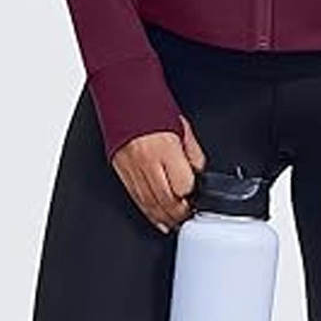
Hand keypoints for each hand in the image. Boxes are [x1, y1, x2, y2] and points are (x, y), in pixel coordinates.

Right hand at [111, 114, 206, 233]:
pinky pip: (136, 200)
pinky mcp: (121, 172)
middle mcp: (147, 162)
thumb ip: (193, 152)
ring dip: (165, 218)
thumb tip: (199, 172)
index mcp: (165, 148)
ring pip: (150, 205)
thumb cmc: (153, 107)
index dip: (192, 195)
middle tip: (189, 215)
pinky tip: (158, 218)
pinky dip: (148, 212)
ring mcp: (132, 169)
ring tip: (176, 223)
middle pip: (167, 201)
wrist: (124, 96)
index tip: (198, 197)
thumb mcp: (183, 126)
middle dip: (180, 213)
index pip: (183, 185)